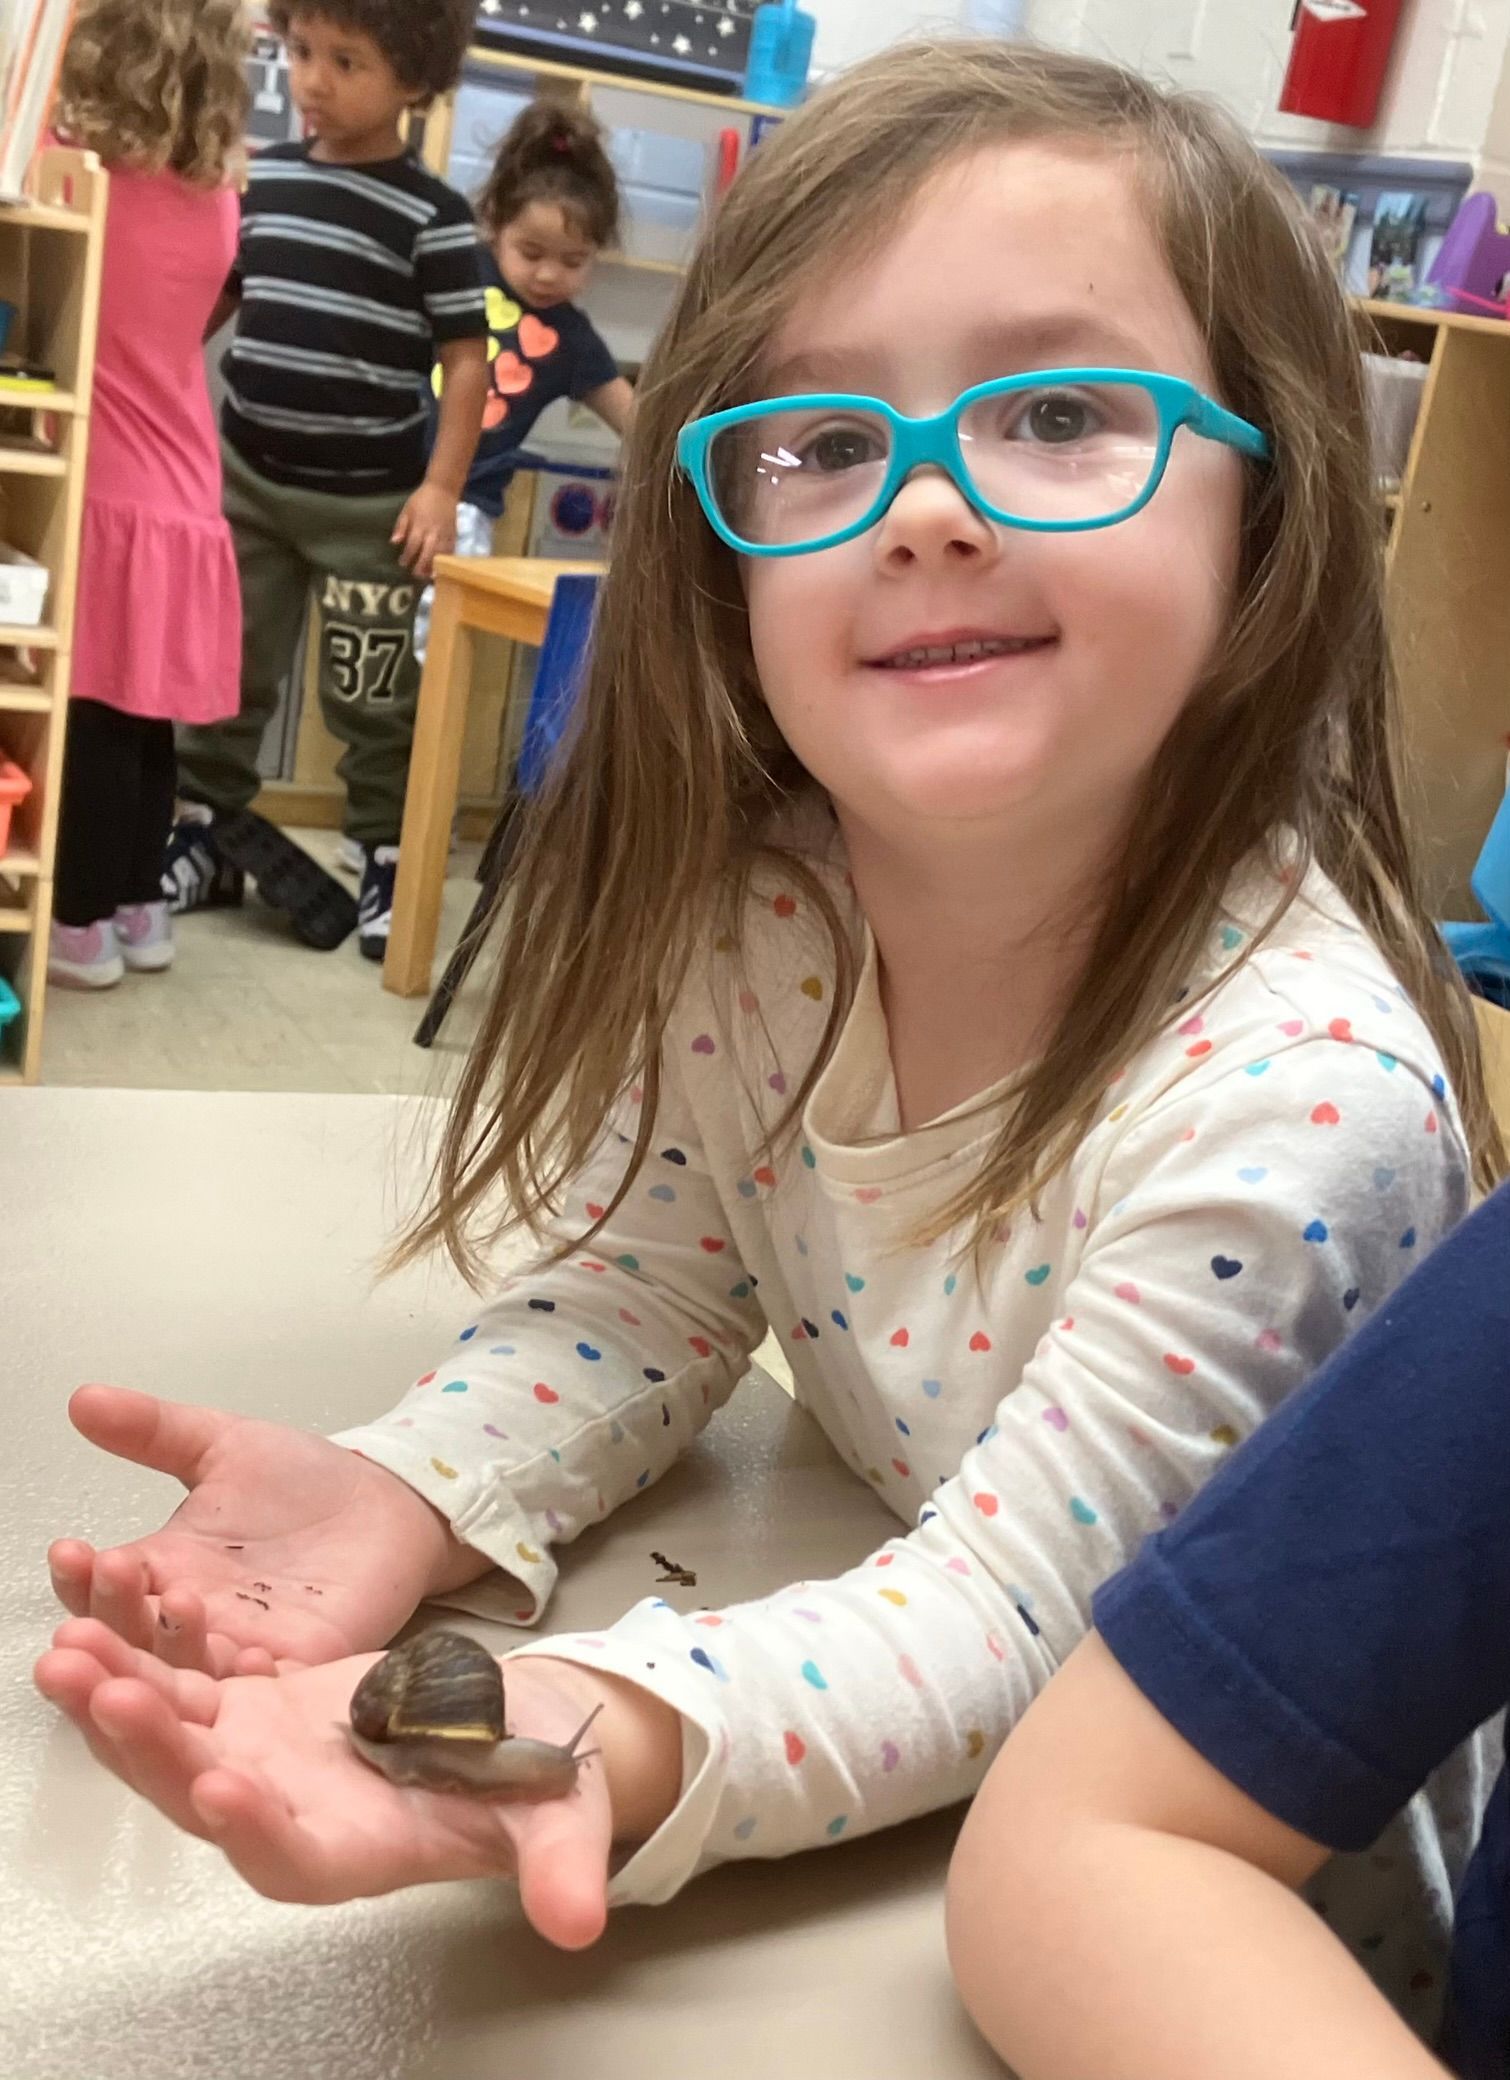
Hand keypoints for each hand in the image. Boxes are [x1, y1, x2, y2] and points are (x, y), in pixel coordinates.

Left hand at [34, 1623, 618, 1946]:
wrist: (514, 1727)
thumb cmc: (539, 1775)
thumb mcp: (565, 1815)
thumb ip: (563, 1867)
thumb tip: (579, 1919)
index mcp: (358, 1851)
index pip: (292, 1857)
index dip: (256, 1829)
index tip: (222, 1787)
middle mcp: (290, 1815)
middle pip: (204, 1794)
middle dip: (149, 1749)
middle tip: (105, 1692)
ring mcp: (261, 1760)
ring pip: (173, 1740)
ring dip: (118, 1698)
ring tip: (72, 1649)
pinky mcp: (252, 1709)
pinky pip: (182, 1686)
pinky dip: (141, 1653)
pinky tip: (103, 1616)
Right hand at [48, 1385, 487, 1677]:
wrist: (387, 1500)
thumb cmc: (302, 1478)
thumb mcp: (222, 1443)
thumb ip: (154, 1428)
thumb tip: (83, 1397)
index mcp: (165, 1568)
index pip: (102, 1584)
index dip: (82, 1573)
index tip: (71, 1550)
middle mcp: (194, 1617)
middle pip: (134, 1635)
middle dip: (114, 1613)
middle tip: (111, 1577)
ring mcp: (243, 1646)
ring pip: (189, 1669)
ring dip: (175, 1646)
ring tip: (174, 1602)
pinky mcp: (300, 1663)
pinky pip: (266, 1684)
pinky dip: (251, 1673)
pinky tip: (243, 1651)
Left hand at [391, 480, 457, 578]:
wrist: (444, 490)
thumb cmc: (422, 499)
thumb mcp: (407, 510)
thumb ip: (401, 527)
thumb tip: (394, 542)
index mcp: (419, 526)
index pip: (412, 546)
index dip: (407, 557)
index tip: (402, 563)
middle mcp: (433, 533)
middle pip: (428, 554)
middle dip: (421, 567)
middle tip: (416, 574)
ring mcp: (445, 535)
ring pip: (440, 556)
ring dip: (434, 567)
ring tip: (429, 576)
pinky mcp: (454, 536)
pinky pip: (451, 552)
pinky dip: (446, 561)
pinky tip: (441, 567)